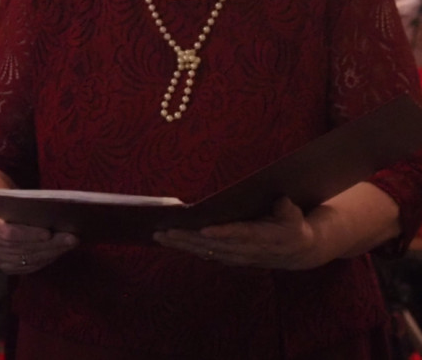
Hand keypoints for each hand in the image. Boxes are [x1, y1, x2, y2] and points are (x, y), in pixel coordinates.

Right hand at [0, 209, 76, 274]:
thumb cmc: (1, 203)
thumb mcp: (8, 199)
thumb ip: (23, 206)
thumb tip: (53, 209)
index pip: (10, 234)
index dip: (29, 234)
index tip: (48, 232)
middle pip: (25, 249)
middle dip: (51, 244)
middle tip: (72, 237)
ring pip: (30, 260)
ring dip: (53, 252)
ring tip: (70, 243)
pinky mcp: (7, 268)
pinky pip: (30, 267)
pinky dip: (46, 259)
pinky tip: (59, 251)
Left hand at [154, 197, 318, 269]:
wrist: (299, 251)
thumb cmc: (293, 226)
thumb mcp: (294, 215)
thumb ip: (286, 209)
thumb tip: (280, 200)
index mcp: (262, 237)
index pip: (239, 235)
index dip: (222, 233)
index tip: (203, 230)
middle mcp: (245, 249)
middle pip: (212, 245)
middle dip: (186, 238)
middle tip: (163, 231)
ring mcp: (236, 256)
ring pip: (204, 251)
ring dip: (181, 244)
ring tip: (159, 236)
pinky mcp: (230, 257)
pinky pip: (205, 253)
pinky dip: (187, 248)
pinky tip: (170, 242)